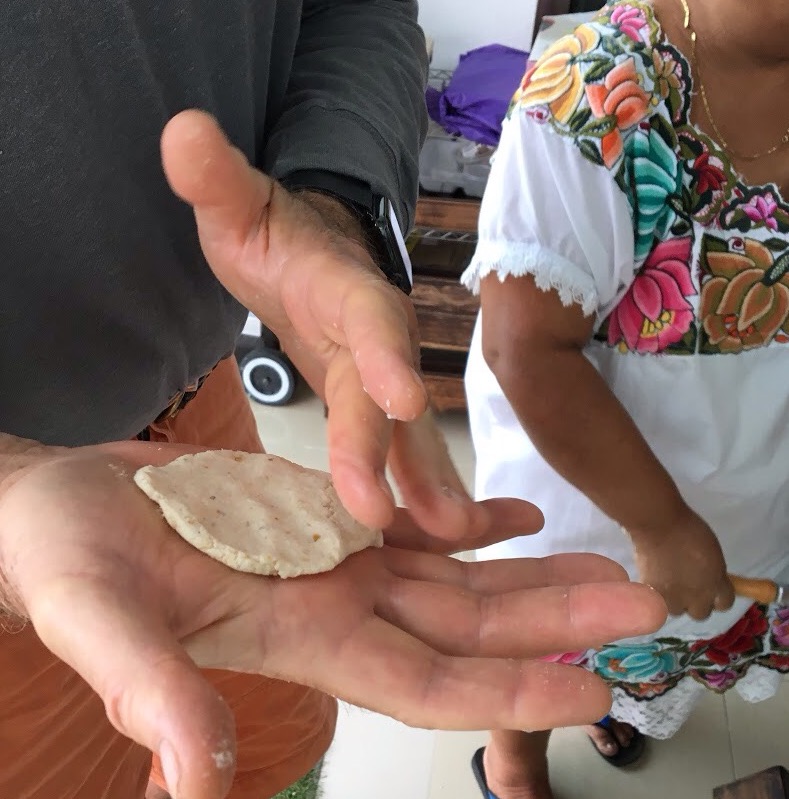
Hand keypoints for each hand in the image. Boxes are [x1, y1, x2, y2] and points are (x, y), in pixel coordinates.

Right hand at [0, 442, 665, 798]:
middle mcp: (332, 604)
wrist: (59, 507)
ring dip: (529, 572)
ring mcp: (333, 557)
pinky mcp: (323, 513)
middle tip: (642, 604)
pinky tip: (515, 511)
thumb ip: (148, 688)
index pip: (421, 680)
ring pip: (454, 574)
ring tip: (604, 562)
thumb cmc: (64, 559)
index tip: (586, 689)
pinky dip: (469, 520)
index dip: (504, 692)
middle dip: (552, 622)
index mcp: (296, 635)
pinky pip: (414, 524)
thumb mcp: (96, 618)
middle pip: (464, 625)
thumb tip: (192, 779)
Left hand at [161, 110, 424, 530]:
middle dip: (392, 453)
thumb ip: (216, 179)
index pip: (369, 321)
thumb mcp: (240, 208)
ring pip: (408, 434)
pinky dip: (418, 492)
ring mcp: (379, 377)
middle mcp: (374, 339)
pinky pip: (398, 453)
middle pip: (386, 398)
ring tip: (451, 535)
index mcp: (345, 291)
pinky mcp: (375, 409)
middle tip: (397, 513)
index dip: (385, 358)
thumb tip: (182, 128)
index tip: (399, 400)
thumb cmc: (274, 238)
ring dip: (428, 484)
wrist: (314, 259)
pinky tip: (434, 536)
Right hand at [629, 508, 734, 618]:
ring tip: (667, 583)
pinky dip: (656, 593)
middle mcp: (698, 597)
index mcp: (716, 583)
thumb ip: (713, 571)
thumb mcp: (712, 551)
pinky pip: (657, 601)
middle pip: (701, 613)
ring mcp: (674, 598)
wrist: (659, 526)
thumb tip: (708, 578)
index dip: (718, 597)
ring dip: (674, 600)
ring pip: (676, 610)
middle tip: (686, 587)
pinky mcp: (654, 595)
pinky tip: (653, 578)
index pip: (725, 603)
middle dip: (695, 602)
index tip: (710, 588)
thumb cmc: (689, 529)